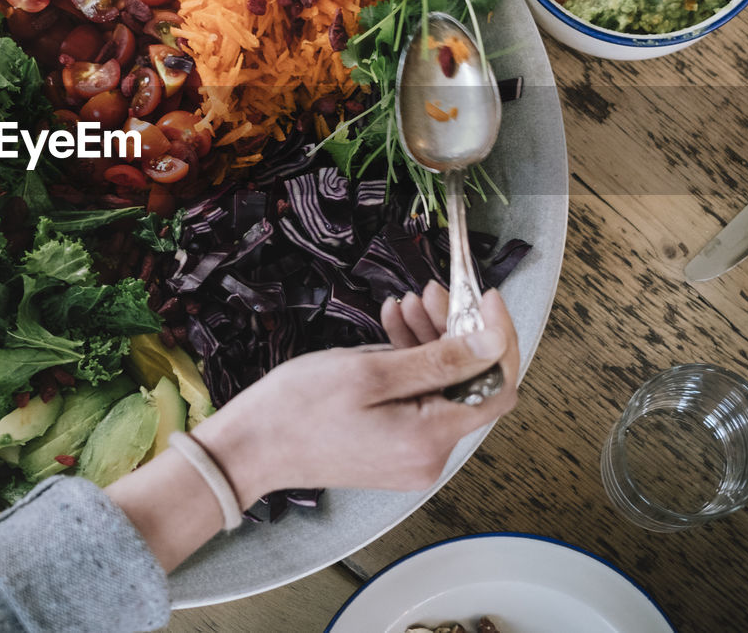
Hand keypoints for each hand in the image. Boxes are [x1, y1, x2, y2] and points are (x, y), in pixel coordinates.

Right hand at [190, 281, 518, 506]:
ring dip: (429, 343)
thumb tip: (492, 344)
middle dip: (455, 332)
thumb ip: (436, 360)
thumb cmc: (297, 410)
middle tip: (430, 292)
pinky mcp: (394, 448)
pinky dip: (409, 365)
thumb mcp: (368, 372)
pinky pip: (418, 401)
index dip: (497, 338)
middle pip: (467, 384)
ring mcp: (412, 455)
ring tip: (404, 303)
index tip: (485, 299)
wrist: (250, 449)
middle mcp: (430, 455)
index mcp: (429, 439)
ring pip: (441, 388)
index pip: (496, 386)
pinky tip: (391, 329)